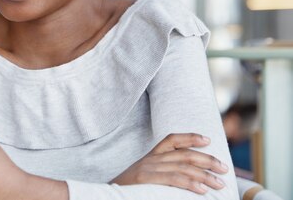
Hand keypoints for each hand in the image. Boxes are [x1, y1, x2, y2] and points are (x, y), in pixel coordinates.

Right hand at [110, 133, 228, 193]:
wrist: (108, 194)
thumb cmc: (129, 189)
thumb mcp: (145, 177)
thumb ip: (163, 174)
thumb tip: (189, 179)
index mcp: (150, 157)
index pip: (171, 140)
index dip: (190, 137)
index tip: (207, 140)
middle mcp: (150, 159)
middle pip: (183, 154)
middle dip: (207, 160)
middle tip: (224, 168)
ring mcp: (148, 169)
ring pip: (182, 166)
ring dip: (204, 175)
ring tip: (219, 184)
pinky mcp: (146, 180)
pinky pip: (172, 179)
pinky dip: (190, 184)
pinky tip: (202, 190)